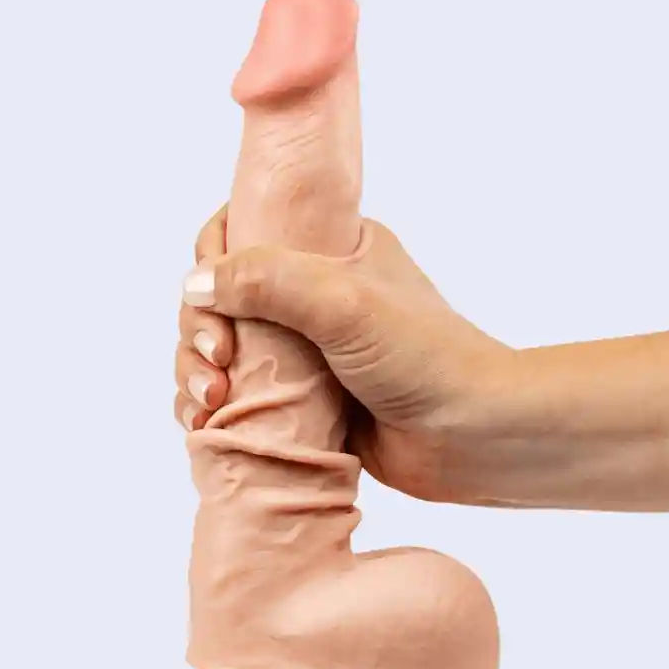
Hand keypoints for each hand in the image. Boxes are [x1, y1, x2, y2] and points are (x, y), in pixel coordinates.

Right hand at [174, 204, 514, 502]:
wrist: (474, 437)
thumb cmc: (422, 357)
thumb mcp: (343, 301)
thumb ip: (267, 280)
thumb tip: (194, 283)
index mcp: (328, 247)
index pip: (243, 232)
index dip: (210, 263)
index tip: (209, 303)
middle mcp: (310, 293)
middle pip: (220, 296)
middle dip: (198, 329)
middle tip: (215, 363)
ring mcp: (303, 350)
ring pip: (221, 348)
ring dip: (195, 370)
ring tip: (206, 405)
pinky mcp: (299, 401)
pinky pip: (237, 394)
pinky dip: (210, 406)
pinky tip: (203, 425)